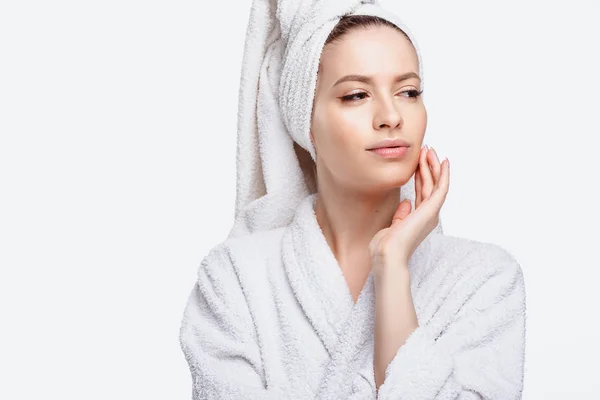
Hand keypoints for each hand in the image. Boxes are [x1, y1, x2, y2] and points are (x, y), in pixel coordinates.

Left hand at [369, 145, 449, 271]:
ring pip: (436, 184)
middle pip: (430, 185)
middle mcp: (428, 215)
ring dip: (433, 166)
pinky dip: (443, 175)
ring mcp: (431, 213)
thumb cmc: (385, 247)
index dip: (421, 176)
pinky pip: (441, 188)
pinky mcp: (431, 210)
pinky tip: (444, 162)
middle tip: (426, 150)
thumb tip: (407, 202)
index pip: (422, 192)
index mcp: (419, 219)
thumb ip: (401, 215)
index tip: (418, 162)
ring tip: (430, 150)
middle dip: (428, 167)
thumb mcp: (393, 226)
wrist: (387, 255)